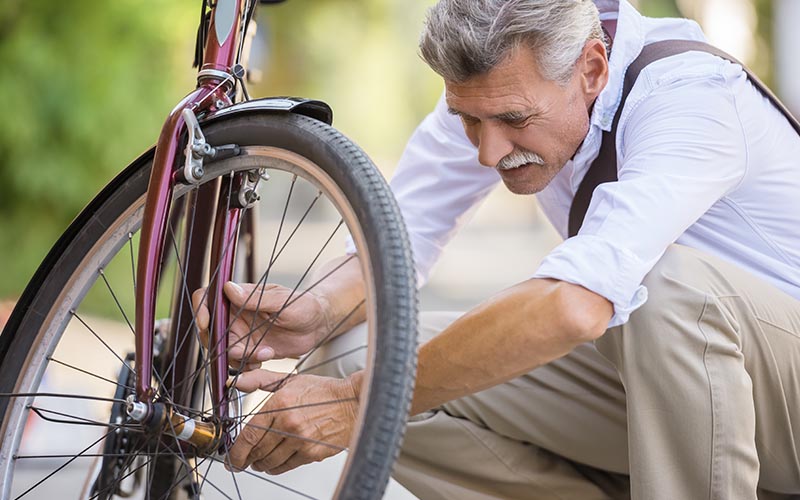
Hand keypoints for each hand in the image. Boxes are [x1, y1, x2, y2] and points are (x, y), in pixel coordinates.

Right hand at [192, 282, 333, 370]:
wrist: (319, 325)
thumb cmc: (304, 305)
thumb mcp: (282, 301)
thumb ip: (255, 298)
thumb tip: (228, 288)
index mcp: (240, 297)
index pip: (208, 297)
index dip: (200, 309)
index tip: (205, 324)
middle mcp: (236, 315)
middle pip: (210, 330)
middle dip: (221, 344)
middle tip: (242, 351)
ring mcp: (242, 334)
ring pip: (224, 350)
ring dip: (240, 357)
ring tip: (267, 353)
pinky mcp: (250, 350)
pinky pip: (238, 362)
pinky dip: (248, 365)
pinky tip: (267, 357)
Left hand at [227, 369, 360, 474]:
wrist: (353, 403)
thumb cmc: (323, 392)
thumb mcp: (290, 380)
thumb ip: (260, 380)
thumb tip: (236, 381)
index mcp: (280, 404)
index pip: (250, 434)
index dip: (236, 451)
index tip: (231, 457)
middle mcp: (289, 424)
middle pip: (257, 451)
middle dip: (246, 459)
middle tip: (242, 460)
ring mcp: (301, 440)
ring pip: (269, 462)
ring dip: (260, 464)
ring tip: (258, 461)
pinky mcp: (312, 453)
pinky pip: (285, 467)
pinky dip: (275, 468)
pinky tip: (273, 463)